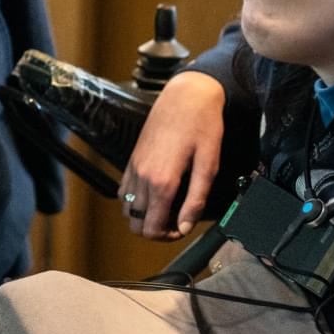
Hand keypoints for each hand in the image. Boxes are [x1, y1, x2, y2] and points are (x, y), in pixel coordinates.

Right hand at [120, 70, 228, 239]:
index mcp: (162, 181)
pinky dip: (135, 201)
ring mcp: (134, 167)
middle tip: (176, 220)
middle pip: (137, 224)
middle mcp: (143, 176)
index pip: (152, 228)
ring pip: (127, 210)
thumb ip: (196, 199)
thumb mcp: (208, 165)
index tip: (182, 228)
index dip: (168, 237)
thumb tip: (185, 226)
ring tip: (167, 208)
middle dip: (155, 230)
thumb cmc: (202, 126)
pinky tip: (155, 193)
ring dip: (144, 216)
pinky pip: (124, 191)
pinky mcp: (133, 159)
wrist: (187, 96)